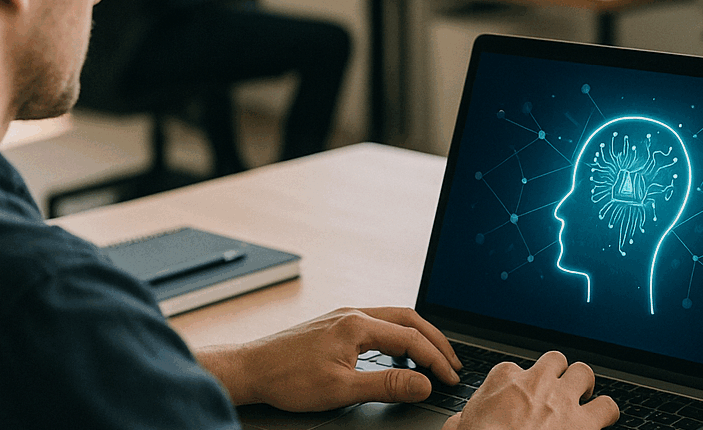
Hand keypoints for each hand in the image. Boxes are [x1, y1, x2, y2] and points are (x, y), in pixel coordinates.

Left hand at [201, 307, 462, 411]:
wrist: (250, 369)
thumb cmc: (288, 379)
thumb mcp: (341, 389)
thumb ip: (387, 385)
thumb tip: (423, 384)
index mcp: (358, 325)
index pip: (411, 339)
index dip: (435, 360)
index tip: (450, 378)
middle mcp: (354, 314)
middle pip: (409, 319)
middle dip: (435, 341)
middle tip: (452, 364)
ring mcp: (344, 316)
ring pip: (394, 318)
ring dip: (418, 336)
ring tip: (432, 358)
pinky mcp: (336, 324)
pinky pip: (379, 323)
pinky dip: (399, 336)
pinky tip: (398, 353)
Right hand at [442, 351, 618, 429]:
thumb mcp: (457, 427)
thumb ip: (461, 420)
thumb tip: (457, 424)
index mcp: (504, 379)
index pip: (513, 368)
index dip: (517, 385)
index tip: (516, 400)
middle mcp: (536, 382)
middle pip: (555, 359)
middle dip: (557, 373)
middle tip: (556, 391)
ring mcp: (563, 400)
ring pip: (584, 373)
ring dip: (584, 386)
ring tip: (582, 400)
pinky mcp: (584, 423)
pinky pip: (608, 407)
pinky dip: (606, 412)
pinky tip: (601, 420)